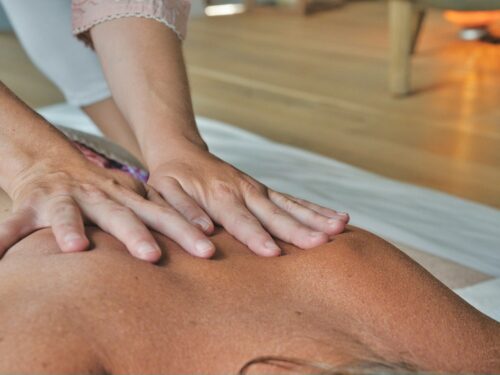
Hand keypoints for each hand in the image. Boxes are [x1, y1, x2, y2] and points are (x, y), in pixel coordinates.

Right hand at [0, 152, 214, 260]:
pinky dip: (5, 237)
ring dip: (69, 228)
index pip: (161, 214)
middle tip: (153, 256)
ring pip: (66, 214)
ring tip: (74, 246)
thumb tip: (205, 235)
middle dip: (136, 235)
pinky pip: (14, 224)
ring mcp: (63, 200)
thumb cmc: (100, 190)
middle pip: (120, 216)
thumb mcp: (131, 197)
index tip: (207, 245)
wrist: (53, 164)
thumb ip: (159, 212)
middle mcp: (97, 197)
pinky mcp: (30, 207)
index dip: (184, 228)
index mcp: (126, 199)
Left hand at [147, 141, 348, 256]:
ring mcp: (259, 190)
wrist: (183, 152)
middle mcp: (245, 191)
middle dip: (300, 229)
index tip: (274, 253)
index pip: (240, 221)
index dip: (256, 237)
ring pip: (292, 205)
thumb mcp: (165, 194)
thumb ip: (183, 213)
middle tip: (324, 242)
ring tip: (341, 227)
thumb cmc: (172, 179)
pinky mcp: (266, 191)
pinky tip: (339, 217)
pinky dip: (316, 209)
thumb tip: (204, 236)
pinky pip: (294, 201)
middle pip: (275, 214)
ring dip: (316, 217)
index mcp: (220, 196)